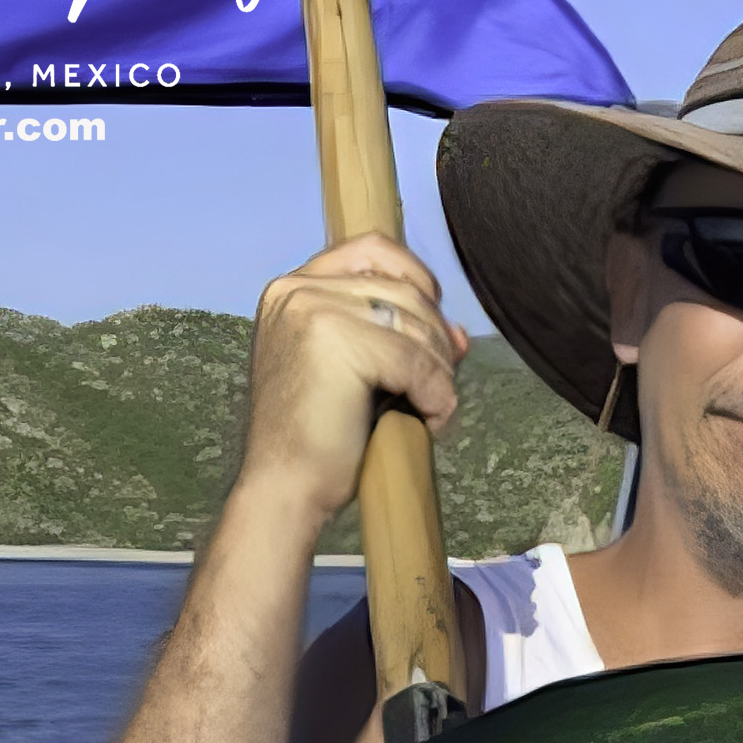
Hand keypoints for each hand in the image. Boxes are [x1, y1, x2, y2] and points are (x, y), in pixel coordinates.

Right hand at [239, 235, 467, 529]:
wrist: (284, 492)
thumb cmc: (316, 443)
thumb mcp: (355, 375)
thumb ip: (395, 338)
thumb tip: (457, 332)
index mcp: (292, 289)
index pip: (373, 250)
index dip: (415, 279)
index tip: (432, 330)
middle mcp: (297, 289)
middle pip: (403, 288)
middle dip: (436, 339)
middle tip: (438, 388)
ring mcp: (313, 310)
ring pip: (415, 323)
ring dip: (439, 371)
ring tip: (431, 411)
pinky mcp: (336, 341)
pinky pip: (416, 359)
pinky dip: (436, 394)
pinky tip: (430, 422)